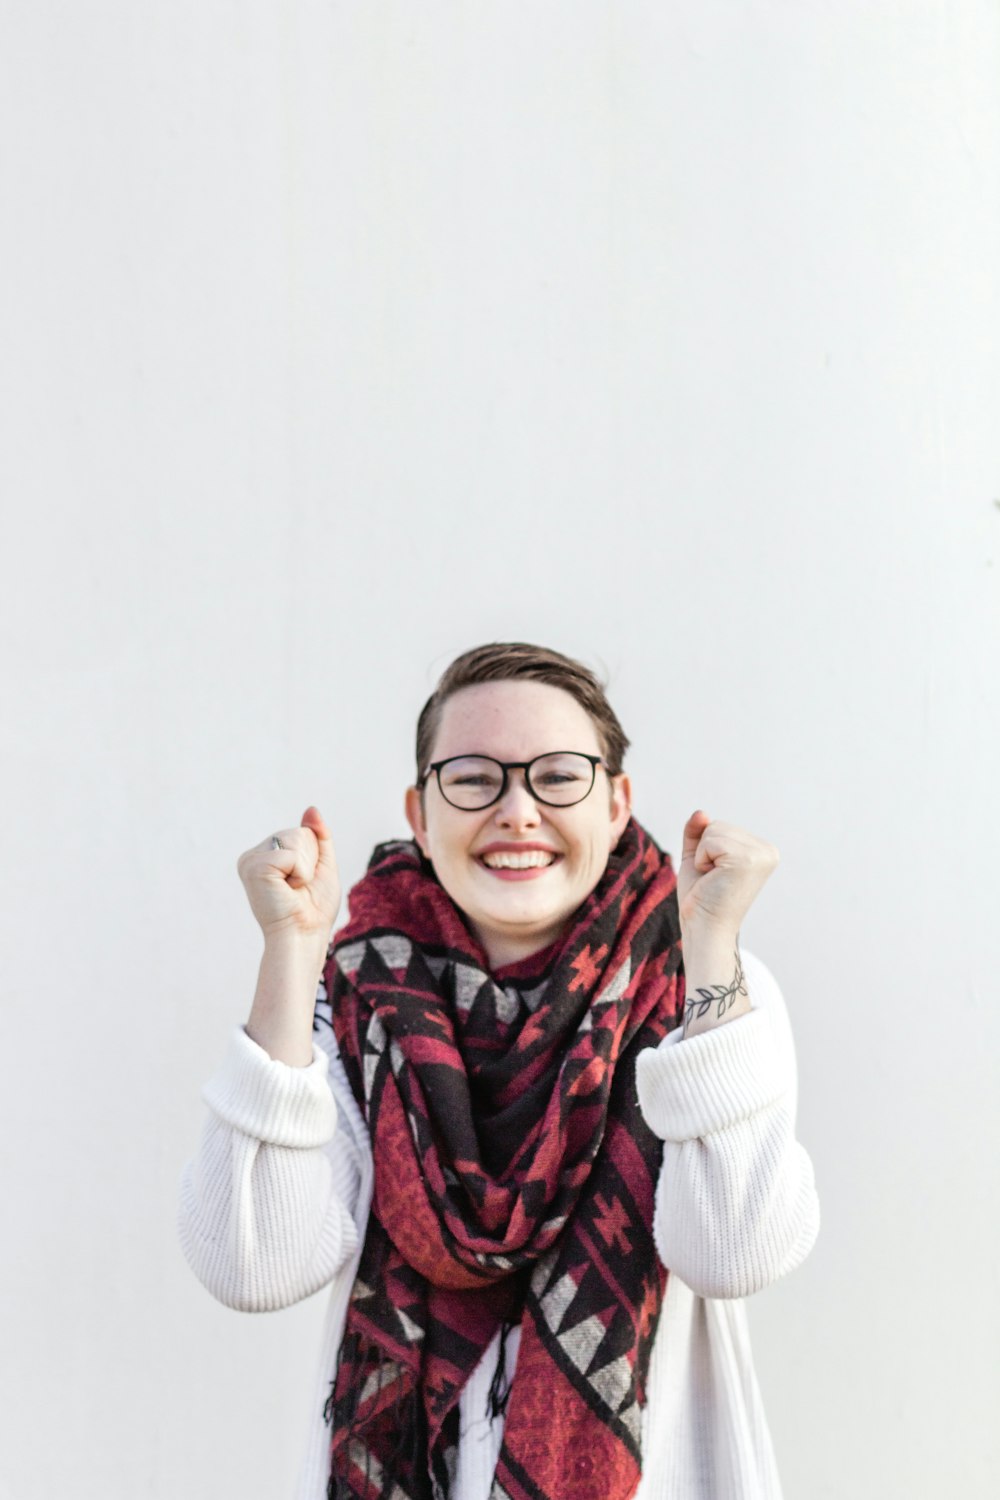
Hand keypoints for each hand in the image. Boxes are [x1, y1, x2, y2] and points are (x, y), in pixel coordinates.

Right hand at [237, 806, 340, 945]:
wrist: (304, 935)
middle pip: (298, 833)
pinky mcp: (253, 867)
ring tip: (292, 889)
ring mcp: (250, 861)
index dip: (313, 858)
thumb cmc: (313, 909)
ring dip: (305, 867)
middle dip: (310, 860)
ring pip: (295, 838)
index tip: (302, 883)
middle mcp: (253, 856)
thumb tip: (311, 809)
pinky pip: (291, 853)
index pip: (301, 832)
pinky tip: (287, 889)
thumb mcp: (322, 866)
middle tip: (298, 888)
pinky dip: (300, 872)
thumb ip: (318, 837)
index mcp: (266, 855)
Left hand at [676, 811, 778, 936]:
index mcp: (763, 850)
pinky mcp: (747, 860)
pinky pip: (709, 841)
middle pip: (717, 825)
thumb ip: (698, 833)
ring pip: (712, 830)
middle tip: (713, 879)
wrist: (704, 927)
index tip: (716, 875)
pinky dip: (702, 860)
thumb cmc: (701, 897)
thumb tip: (701, 812)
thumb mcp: (697, 857)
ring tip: (713, 880)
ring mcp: (760, 855)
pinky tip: (712, 879)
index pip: (720, 826)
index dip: (706, 850)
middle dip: (704, 851)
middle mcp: (768, 851)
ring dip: (702, 856)